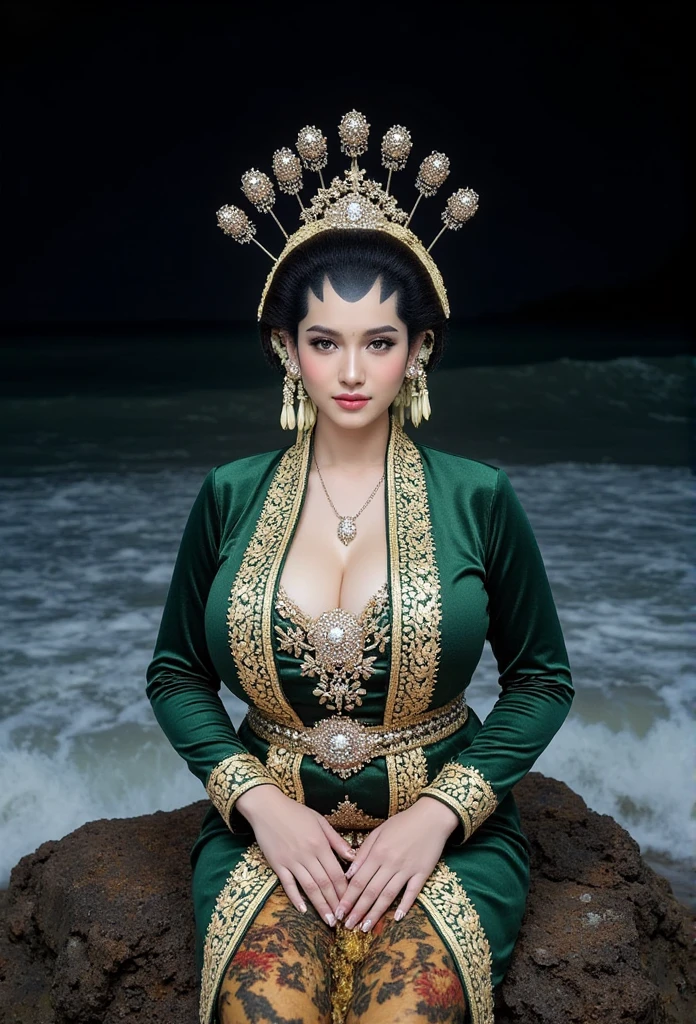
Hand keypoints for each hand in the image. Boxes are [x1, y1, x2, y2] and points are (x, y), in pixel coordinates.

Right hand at [235, 784, 355, 925]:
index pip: (336, 872)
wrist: (267, 807)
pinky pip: (288, 884)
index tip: (351, 903)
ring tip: (328, 920)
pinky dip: (295, 898)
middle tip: (342, 920)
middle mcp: (307, 854)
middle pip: (324, 883)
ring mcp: (291, 861)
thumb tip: (353, 856)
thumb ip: (336, 840)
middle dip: (334, 903)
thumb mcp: (320, 821)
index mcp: (320, 844)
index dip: (344, 890)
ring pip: (309, 887)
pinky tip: (303, 910)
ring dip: (319, 905)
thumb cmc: (296, 812)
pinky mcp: (277, 864)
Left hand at [335, 796, 458, 931]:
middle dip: (358, 911)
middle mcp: (390, 863)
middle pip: (371, 891)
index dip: (348, 898)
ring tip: (365, 928)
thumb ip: (363, 852)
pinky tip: (397, 918)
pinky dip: (405, 905)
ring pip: (388, 895)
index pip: (359, 880)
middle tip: (348, 926)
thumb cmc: (403, 822)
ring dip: (376, 913)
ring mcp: (407, 869)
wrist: (431, 817)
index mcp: (378, 852)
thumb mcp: (379, 832)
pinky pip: (412, 892)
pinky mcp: (422, 873)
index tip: (339, 912)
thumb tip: (349, 873)